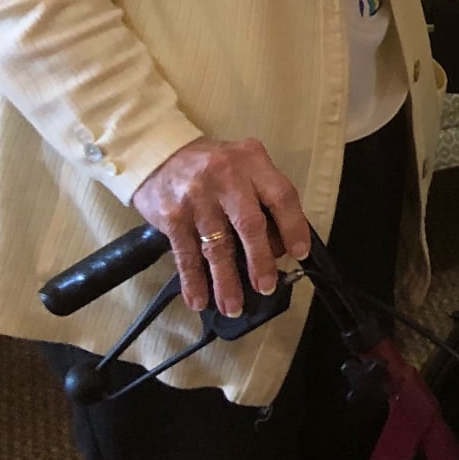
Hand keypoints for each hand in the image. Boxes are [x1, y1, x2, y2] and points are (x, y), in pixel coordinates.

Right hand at [130, 136, 307, 316]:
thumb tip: (280, 245)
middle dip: (260, 260)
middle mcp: (227, 177)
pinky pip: (185, 254)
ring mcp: (197, 198)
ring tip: (234, 305)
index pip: (281, 196)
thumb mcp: (244, 166)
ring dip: (226, 280)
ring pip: (217, 245)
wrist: (159, 155)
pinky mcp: (172, 216)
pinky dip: (193, 280)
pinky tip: (199, 299)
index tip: (299, 253)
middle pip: (249, 224)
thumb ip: (263, 197)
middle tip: (267, 286)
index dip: (293, 226)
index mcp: (253, 161)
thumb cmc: (213, 166)